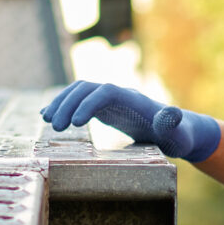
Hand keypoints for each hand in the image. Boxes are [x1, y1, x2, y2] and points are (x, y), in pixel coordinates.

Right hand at [40, 81, 221, 162]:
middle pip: (87, 88)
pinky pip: (79, 101)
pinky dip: (62, 106)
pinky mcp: (104, 108)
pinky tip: (47, 116)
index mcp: (134, 99)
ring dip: (61, 103)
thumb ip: (172, 124)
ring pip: (79, 92)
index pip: (106, 92)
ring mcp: (110, 100)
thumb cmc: (178, 136)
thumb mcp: (178, 134)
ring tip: (46, 121)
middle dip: (68, 104)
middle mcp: (119, 94)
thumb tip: (172, 113)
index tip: (76, 124)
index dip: (89, 104)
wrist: (177, 131)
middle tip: (54, 127)